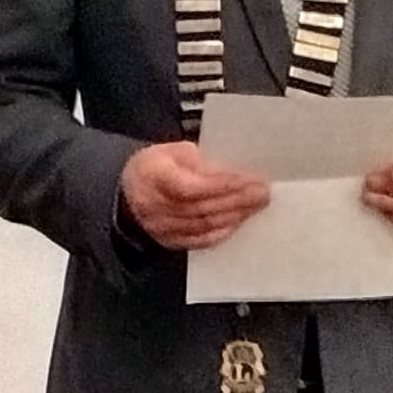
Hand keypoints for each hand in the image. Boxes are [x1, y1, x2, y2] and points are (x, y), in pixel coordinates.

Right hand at [119, 142, 269, 250]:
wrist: (130, 191)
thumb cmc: (155, 167)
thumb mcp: (173, 150)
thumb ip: (200, 160)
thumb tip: (230, 173)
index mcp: (152, 175)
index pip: (190, 187)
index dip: (221, 185)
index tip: (248, 179)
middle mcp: (153, 205)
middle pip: (201, 207)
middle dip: (237, 200)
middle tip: (262, 192)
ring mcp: (160, 227)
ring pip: (204, 225)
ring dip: (234, 215)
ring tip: (256, 204)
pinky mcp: (168, 241)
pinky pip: (199, 240)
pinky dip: (222, 231)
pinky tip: (238, 221)